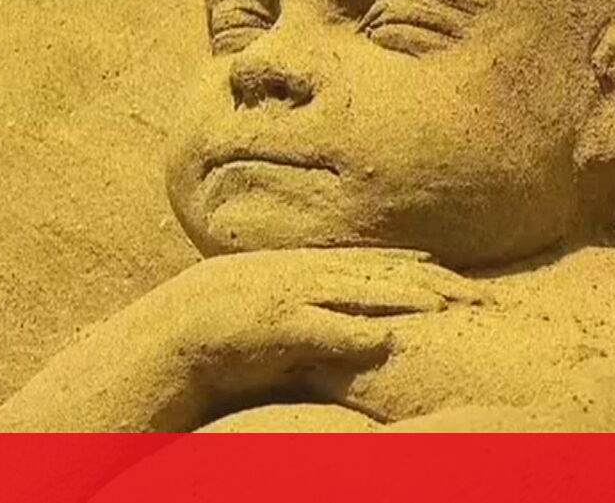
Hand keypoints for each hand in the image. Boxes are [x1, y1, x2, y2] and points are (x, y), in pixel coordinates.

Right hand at [0, 247, 490, 432]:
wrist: (144, 351)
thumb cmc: (201, 348)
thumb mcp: (255, 327)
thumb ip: (298, 327)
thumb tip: (350, 341)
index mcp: (283, 273)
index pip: (355, 264)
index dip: (402, 265)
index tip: (446, 268)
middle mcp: (282, 275)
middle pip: (363, 271)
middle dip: (418, 277)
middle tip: (470, 288)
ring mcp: (270, 296)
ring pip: (345, 290)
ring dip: (396, 296)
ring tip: (445, 301)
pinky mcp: (255, 325)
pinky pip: (307, 325)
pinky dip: (345, 327)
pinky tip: (382, 334)